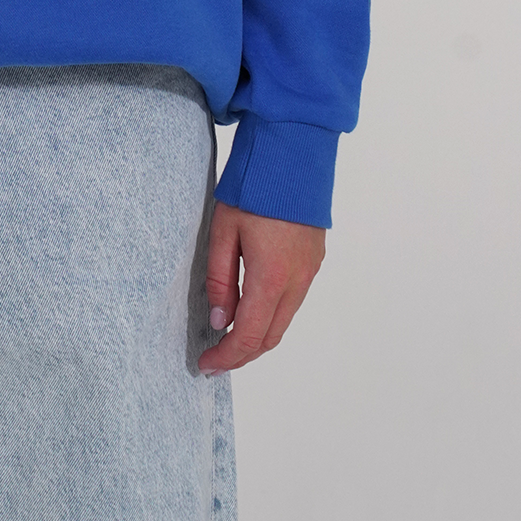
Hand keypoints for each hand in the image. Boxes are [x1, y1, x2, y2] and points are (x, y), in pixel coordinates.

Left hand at [198, 201, 324, 374]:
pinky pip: (293, 301)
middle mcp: (297, 281)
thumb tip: (218, 319)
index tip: (206, 366)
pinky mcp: (314, 261)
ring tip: (228, 336)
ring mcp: (310, 272)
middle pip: (269, 336)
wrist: (294, 154)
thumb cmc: (253, 187)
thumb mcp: (223, 230)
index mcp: (271, 277)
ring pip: (283, 321)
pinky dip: (272, 315)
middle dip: (242, 353)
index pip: (248, 335)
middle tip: (215, 358)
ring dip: (258, 336)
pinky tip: (251, 308)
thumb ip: (219, 279)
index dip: (227, 357)